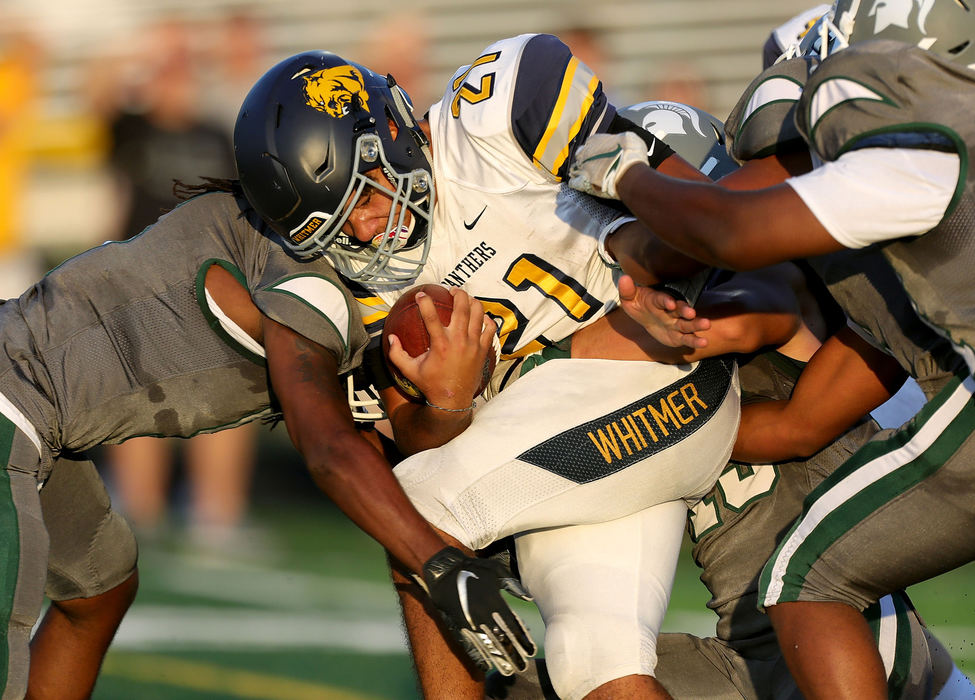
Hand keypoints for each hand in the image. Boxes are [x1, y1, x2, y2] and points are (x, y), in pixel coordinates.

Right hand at [386, 288, 496, 408]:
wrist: (452, 401)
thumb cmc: (430, 384)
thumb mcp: (409, 370)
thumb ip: (396, 353)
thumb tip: (391, 337)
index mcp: (440, 344)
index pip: (431, 316)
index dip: (425, 302)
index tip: (421, 294)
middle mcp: (458, 341)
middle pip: (462, 308)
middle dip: (458, 294)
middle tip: (452, 291)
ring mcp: (473, 345)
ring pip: (478, 314)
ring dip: (473, 302)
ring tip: (467, 299)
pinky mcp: (483, 350)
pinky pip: (490, 329)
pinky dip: (486, 319)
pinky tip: (480, 317)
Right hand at [421, 546, 536, 675]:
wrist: (445, 570)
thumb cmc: (473, 568)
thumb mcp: (496, 570)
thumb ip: (512, 585)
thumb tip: (528, 598)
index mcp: (494, 600)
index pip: (512, 625)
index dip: (522, 639)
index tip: (531, 651)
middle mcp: (483, 613)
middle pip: (501, 638)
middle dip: (513, 653)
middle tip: (523, 666)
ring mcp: (470, 621)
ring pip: (487, 643)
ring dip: (498, 658)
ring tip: (509, 670)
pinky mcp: (458, 625)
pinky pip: (469, 643)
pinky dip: (477, 655)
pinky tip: (485, 666)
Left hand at [568, 131, 648, 198]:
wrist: (630, 172)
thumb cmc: (631, 154)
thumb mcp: (628, 138)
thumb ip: (619, 139)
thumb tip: (621, 142)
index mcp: (595, 140)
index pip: (590, 142)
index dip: (596, 148)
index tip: (602, 153)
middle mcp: (586, 152)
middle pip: (581, 155)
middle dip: (585, 159)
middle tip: (594, 165)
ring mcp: (583, 167)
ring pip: (575, 167)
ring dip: (579, 170)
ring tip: (585, 174)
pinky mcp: (583, 182)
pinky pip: (574, 182)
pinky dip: (575, 182)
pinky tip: (579, 183)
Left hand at [618, 274, 710, 348]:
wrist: (647, 317)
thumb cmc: (640, 305)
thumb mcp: (630, 299)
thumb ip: (627, 290)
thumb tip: (624, 278)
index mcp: (658, 301)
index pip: (662, 299)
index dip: (665, 300)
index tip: (669, 303)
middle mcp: (671, 311)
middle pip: (680, 310)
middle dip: (686, 311)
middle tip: (692, 313)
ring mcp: (676, 323)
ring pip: (688, 324)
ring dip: (697, 324)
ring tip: (706, 325)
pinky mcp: (679, 336)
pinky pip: (687, 338)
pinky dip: (695, 341)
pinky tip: (703, 343)